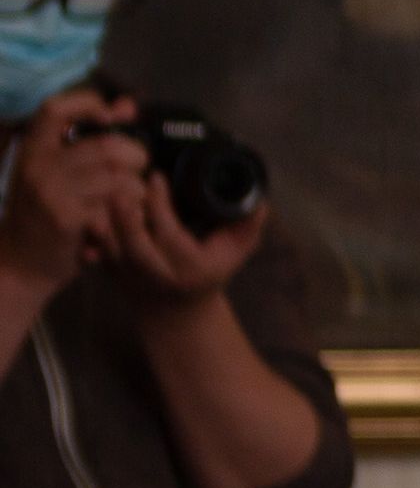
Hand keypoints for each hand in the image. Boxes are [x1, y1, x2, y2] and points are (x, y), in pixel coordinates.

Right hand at [0, 93, 144, 289]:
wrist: (19, 264)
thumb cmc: (41, 214)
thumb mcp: (53, 172)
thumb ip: (87, 139)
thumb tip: (128, 104)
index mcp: (32, 150)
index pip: (54, 109)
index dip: (89, 103)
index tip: (114, 114)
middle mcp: (38, 167)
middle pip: (106, 146)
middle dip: (136, 157)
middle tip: (137, 170)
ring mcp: (51, 193)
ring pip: (119, 179)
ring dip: (137, 191)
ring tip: (132, 200)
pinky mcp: (69, 219)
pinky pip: (117, 208)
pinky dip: (130, 215)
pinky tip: (124, 221)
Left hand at [90, 161, 256, 303]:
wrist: (176, 311)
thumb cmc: (209, 272)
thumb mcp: (234, 252)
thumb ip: (247, 226)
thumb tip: (260, 201)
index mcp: (189, 267)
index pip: (169, 233)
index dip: (159, 202)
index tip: (155, 176)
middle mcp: (157, 275)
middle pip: (132, 241)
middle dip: (125, 210)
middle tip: (123, 181)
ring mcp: (129, 276)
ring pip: (107, 243)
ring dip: (105, 215)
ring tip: (108, 189)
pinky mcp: (108, 273)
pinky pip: (94, 247)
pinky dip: (92, 227)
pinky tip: (97, 208)